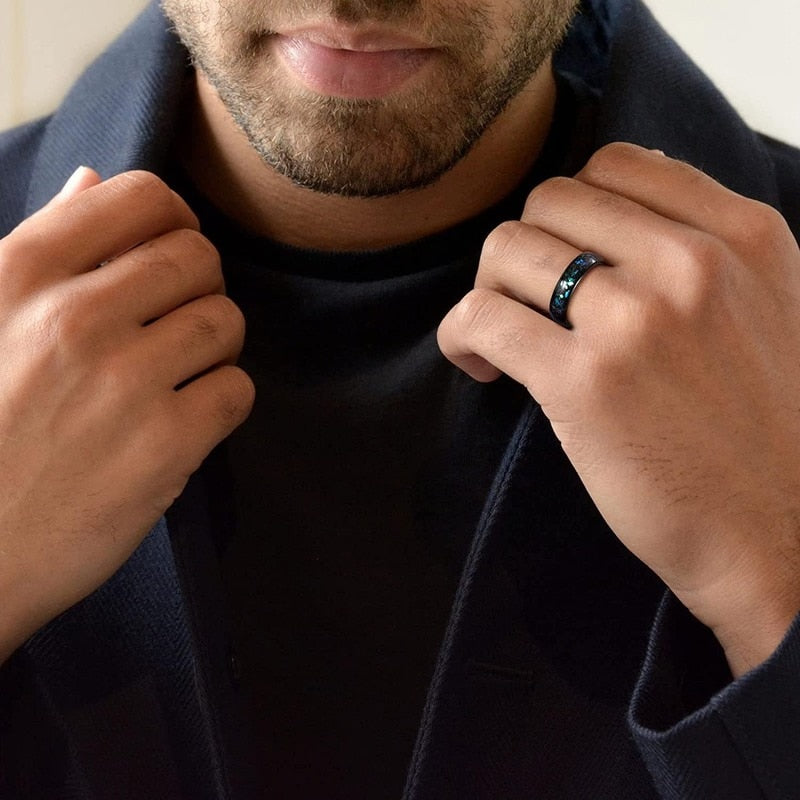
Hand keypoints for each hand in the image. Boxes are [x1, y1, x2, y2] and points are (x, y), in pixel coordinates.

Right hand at [0, 168, 253, 661]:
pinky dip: (223, 398)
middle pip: (197, 257)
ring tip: (180, 370)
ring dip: (215, 343)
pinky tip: (187, 415)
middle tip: (177, 319)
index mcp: (22, 273)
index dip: (173, 219)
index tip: (170, 249)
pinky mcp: (167, 447)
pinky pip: (238, 390)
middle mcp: (76, 318)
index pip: (143, 197)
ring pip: (226, 321)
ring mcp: (125, 383)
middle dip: (200, 283)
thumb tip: (92, 182)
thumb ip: (40, 246)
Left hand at [439, 142, 799, 675]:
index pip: (616, 164)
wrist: (779, 534)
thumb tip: (608, 208)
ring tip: (502, 335)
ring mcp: (635, 320)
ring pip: (507, 248)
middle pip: (551, 200)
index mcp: (743, 236)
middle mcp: (692, 264)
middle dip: (526, 248)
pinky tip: (479, 363)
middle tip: (528, 301)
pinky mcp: (584, 382)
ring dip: (488, 289)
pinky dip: (460, 334)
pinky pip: (482, 316)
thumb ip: (701, 248)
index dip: (571, 209)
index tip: (564, 256)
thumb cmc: (762, 434)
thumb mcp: (766, 309)